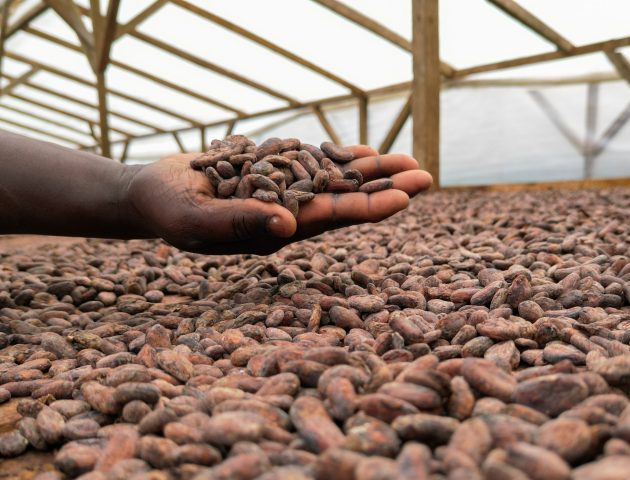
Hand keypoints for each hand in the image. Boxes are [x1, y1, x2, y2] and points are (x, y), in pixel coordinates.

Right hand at [125, 145, 432, 253]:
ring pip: (336, 181)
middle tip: (426, 176)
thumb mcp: (196, 220)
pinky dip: (340, 158)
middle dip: (385, 188)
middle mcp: (288, 215)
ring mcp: (284, 193)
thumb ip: (238, 224)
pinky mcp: (275, 174)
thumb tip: (287, 226)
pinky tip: (366, 151)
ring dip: (372, 172)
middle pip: (345, 200)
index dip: (368, 208)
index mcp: (276, 233)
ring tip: (409, 160)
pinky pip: (314, 164)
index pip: (331, 219)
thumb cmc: (168, 211)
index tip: (404, 197)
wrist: (152, 192)